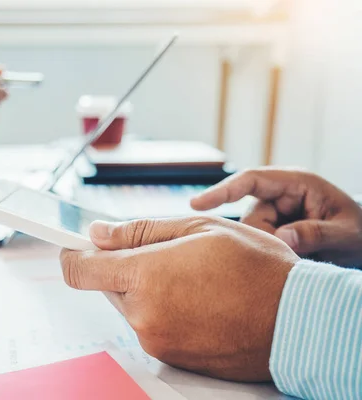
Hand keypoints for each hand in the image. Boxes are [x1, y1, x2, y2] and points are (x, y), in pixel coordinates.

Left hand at [60, 217, 299, 381]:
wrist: (298, 320)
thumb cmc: (256, 268)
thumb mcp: (198, 228)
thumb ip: (140, 231)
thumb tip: (98, 233)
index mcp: (145, 276)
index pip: (79, 270)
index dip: (73, 254)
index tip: (77, 245)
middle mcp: (143, 314)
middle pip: (107, 286)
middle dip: (124, 268)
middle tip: (163, 256)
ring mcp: (157, 340)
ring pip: (130, 306)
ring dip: (147, 290)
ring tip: (191, 279)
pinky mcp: (171, 357)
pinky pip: (151, 327)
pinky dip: (163, 311)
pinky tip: (197, 301)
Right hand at [191, 168, 361, 266]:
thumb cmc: (360, 233)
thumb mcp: (346, 233)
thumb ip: (315, 234)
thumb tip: (281, 239)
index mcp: (296, 183)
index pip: (250, 180)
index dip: (222, 191)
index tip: (196, 204)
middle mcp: (280, 196)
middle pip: (250, 218)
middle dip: (266, 240)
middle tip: (298, 255)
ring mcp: (275, 213)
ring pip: (252, 236)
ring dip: (271, 251)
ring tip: (305, 257)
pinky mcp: (272, 230)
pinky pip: (258, 245)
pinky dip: (272, 256)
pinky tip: (295, 259)